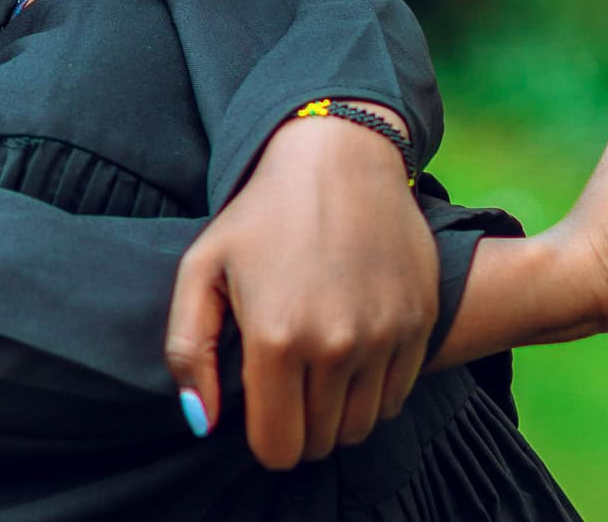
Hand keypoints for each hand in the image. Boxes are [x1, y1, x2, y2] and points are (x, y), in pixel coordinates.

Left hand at [164, 102, 434, 469]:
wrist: (337, 159)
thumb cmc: (259, 215)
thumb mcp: (200, 269)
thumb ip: (187, 351)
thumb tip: (200, 424)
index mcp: (276, 339)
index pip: (278, 447)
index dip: (265, 438)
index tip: (260, 407)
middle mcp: (336, 346)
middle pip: (321, 442)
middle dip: (299, 426)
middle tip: (286, 385)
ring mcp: (385, 337)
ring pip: (361, 426)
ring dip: (337, 412)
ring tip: (317, 368)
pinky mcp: (419, 324)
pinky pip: (397, 396)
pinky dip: (374, 390)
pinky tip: (351, 352)